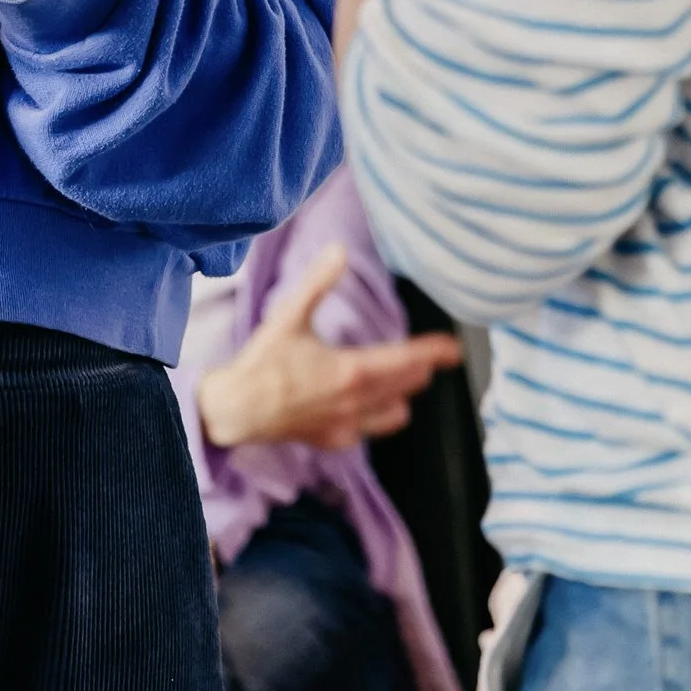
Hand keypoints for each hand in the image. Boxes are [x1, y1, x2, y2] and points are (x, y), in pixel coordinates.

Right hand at [196, 245, 459, 452]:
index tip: (454, 349)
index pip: (407, 360)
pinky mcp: (333, 440)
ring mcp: (347, 425)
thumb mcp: (289, 316)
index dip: (434, 353)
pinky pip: (368, 430)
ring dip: (402, 396)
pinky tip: (364, 406)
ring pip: (394, 414)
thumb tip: (339, 250)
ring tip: (401, 382)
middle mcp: (357, 401)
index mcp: (352, 370)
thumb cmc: (262, 362)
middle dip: (421, 371)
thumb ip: (318, 282)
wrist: (236, 409)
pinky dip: (374, 417)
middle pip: (406, 386)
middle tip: (431, 360)